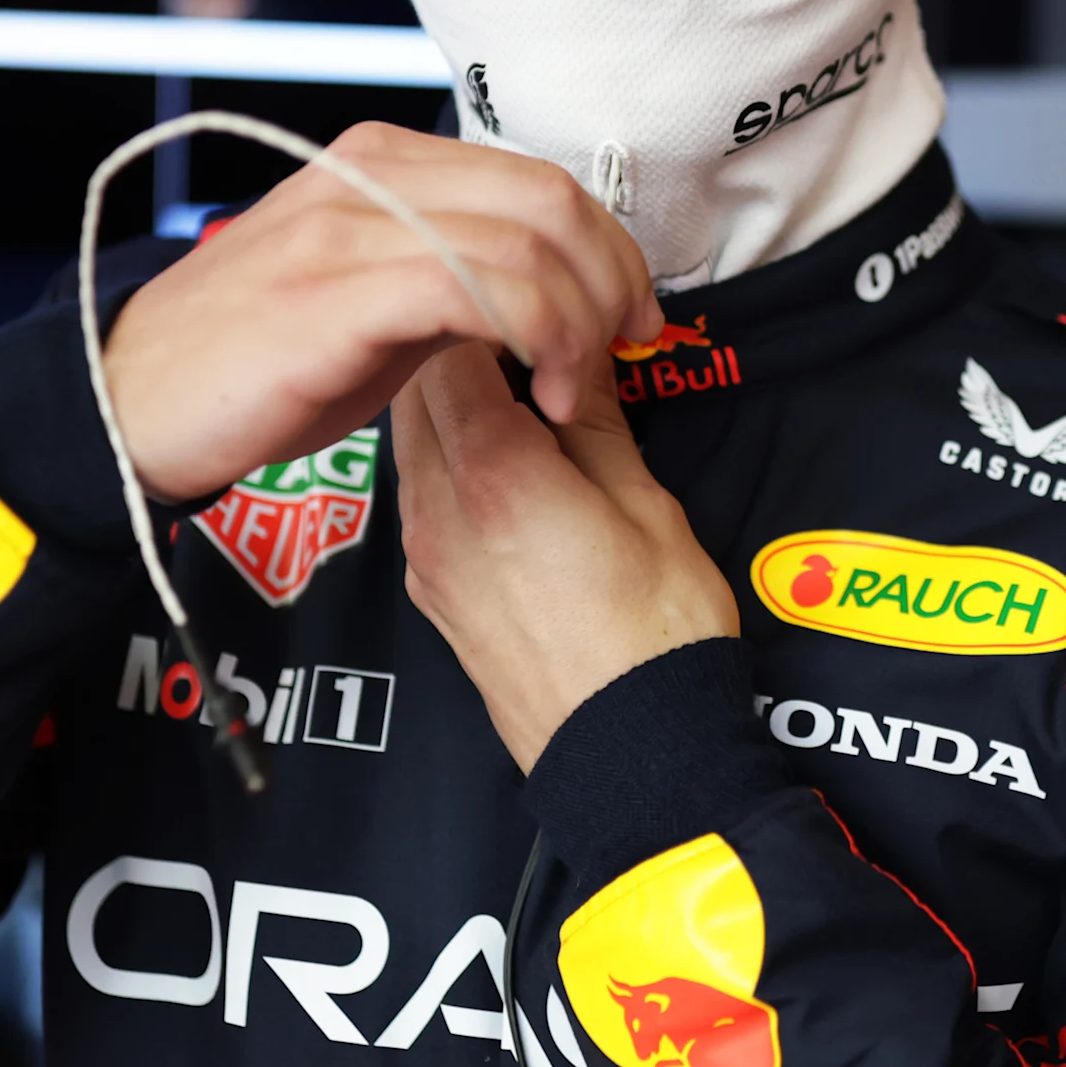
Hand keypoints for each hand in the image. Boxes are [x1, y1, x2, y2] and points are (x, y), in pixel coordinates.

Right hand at [102, 123, 663, 501]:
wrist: (125, 405)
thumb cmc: (252, 366)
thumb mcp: (371, 305)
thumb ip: (450, 278)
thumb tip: (540, 293)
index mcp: (382, 162)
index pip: (537, 180)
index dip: (608, 248)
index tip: (632, 318)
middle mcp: (372, 173)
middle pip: (549, 199)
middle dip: (614, 279)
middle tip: (627, 350)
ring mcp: (353, 225)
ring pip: (527, 240)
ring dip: (581, 321)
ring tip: (573, 388)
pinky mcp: (340, 290)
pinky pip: (480, 287)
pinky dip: (537, 336)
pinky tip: (539, 389)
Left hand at [394, 343, 738, 770]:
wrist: (629, 755)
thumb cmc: (655, 634)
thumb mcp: (647, 503)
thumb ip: (596, 419)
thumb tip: (577, 355)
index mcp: (493, 469)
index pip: (453, 341)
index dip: (497, 311)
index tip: (547, 312)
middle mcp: (436, 507)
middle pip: (415, 386)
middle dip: (465, 347)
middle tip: (533, 342)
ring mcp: (424, 552)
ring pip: (409, 439)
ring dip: (453, 404)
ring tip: (525, 400)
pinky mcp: (431, 589)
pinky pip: (420, 494)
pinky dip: (450, 460)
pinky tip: (511, 467)